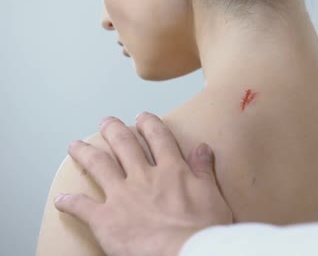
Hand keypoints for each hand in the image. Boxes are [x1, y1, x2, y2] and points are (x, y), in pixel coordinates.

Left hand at [54, 112, 232, 255]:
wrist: (182, 252)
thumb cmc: (202, 230)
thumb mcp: (213, 196)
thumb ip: (204, 170)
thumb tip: (203, 148)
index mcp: (172, 170)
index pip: (159, 138)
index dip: (149, 125)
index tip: (142, 117)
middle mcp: (144, 176)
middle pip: (124, 144)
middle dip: (113, 130)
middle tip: (106, 122)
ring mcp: (122, 195)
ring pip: (98, 165)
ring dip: (85, 153)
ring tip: (76, 146)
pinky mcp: (106, 218)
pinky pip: (82, 206)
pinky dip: (69, 202)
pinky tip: (62, 199)